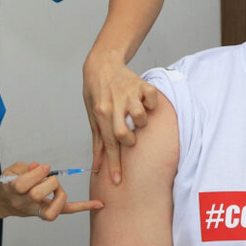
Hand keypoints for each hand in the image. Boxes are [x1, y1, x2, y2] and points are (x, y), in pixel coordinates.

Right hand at [0, 161, 102, 219]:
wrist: (3, 201)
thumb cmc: (9, 182)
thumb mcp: (12, 170)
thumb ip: (26, 168)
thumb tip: (38, 167)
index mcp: (13, 190)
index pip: (23, 184)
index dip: (36, 173)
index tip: (42, 167)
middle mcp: (24, 203)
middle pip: (37, 194)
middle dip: (48, 182)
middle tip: (48, 176)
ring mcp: (36, 211)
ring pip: (52, 210)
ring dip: (59, 194)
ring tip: (54, 186)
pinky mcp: (47, 212)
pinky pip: (66, 211)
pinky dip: (83, 207)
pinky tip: (98, 204)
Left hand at [83, 55, 158, 183]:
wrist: (102, 64)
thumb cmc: (96, 92)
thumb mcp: (92, 115)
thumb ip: (97, 140)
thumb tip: (96, 165)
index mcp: (101, 112)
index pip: (108, 144)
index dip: (113, 164)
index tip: (118, 181)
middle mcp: (115, 103)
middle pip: (124, 134)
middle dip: (128, 141)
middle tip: (128, 135)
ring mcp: (130, 93)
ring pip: (141, 118)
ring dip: (140, 122)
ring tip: (135, 117)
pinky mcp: (142, 85)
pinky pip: (152, 100)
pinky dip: (151, 105)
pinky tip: (144, 104)